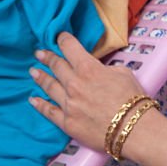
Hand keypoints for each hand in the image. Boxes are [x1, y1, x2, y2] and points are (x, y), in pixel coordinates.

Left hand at [29, 31, 147, 153]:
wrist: (132, 128)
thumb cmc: (132, 99)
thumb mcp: (123, 73)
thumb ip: (104, 69)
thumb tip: (97, 70)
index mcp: (88, 69)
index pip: (70, 48)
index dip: (63, 40)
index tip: (59, 37)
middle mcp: (74, 84)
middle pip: (56, 66)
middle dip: (47, 57)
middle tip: (39, 53)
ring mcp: (68, 104)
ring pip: (49, 87)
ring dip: (40, 77)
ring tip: (33, 72)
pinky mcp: (67, 123)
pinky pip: (49, 112)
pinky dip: (39, 105)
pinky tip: (33, 100)